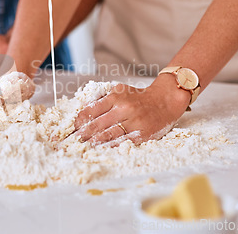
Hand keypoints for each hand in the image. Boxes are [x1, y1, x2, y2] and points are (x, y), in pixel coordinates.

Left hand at [73, 76, 190, 145]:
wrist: (164, 100)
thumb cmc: (138, 96)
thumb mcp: (119, 90)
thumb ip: (102, 98)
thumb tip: (83, 108)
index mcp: (115, 97)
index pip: (92, 110)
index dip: (80, 120)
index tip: (74, 127)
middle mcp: (123, 109)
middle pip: (98, 124)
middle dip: (83, 133)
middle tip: (73, 140)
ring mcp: (133, 122)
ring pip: (109, 134)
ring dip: (94, 141)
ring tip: (84, 145)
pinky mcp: (142, 133)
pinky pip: (123, 141)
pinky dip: (110, 146)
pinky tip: (101, 148)